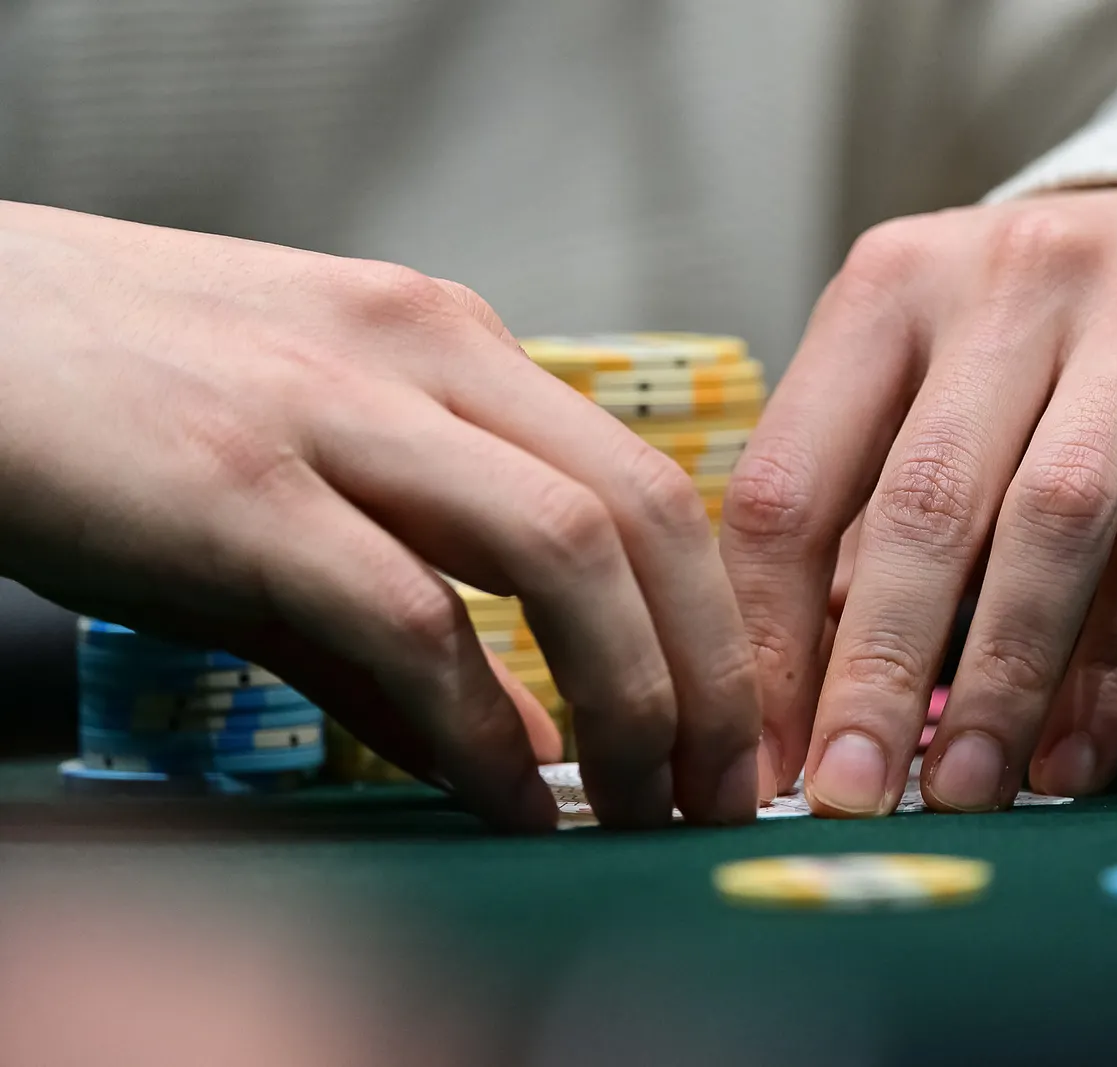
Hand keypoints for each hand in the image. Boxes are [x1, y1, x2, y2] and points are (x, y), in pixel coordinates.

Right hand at [0, 202, 759, 828]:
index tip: (735, 727)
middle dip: (711, 671)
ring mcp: (333, 410)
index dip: (715, 616)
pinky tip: (508, 801)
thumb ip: (407, 622)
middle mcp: (421, 355)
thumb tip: (512, 760)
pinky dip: (481, 725)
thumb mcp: (302, 475)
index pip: (648, 477)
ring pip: (562, 550)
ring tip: (644, 807)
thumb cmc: (124, 403)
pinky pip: (412, 617)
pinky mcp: (238, 488)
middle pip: (645, 511)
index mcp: (452, 342)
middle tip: (728, 787)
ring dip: (632, 699)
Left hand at [723, 188, 1116, 812]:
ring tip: (967, 792)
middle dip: (876, 670)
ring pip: (1054, 524)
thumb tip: (801, 701)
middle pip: (924, 502)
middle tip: (851, 796)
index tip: (769, 752)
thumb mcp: (941, 388)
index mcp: (893, 282)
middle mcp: (1014, 276)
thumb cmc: (1054, 354)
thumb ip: (868, 515)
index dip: (769, 633)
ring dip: (1000, 680)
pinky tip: (1075, 760)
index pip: (792, 476)